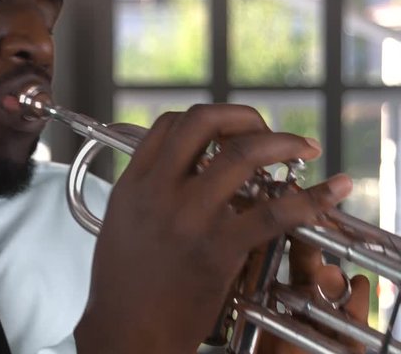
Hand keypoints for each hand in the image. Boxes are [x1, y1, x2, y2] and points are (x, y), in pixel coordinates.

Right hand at [74, 104, 352, 353]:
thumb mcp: (120, 224)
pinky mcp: (218, 248)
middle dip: (243, 116)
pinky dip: (309, 199)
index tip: (225, 130)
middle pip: (203, 121)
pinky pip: (273, 212)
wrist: (127, 332)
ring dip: (282, 142)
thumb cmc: (123, 286)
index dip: (204, 119)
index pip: (168, 125)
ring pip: (243, 154)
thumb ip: (145, 192)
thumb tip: (172, 172)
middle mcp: (159, 191)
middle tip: (264, 129)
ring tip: (303, 147)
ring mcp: (189, 217)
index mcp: (133, 184)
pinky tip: (328, 193)